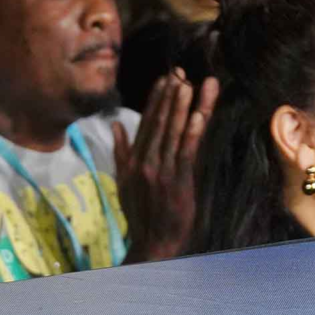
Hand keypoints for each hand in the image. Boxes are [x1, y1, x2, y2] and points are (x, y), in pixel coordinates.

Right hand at [113, 71, 217, 261]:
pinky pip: (186, 152)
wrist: (152, 242)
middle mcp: (145, 162)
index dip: (156, 100)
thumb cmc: (141, 211)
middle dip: (170, 96)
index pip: (146, 123)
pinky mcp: (177, 181)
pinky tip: (198, 116)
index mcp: (133, 160)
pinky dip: (192, 133)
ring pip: (173, 133)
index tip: (165, 78)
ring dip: (182, 107)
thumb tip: (116, 124)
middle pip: (160, 123)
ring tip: (189, 84)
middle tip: (179, 73)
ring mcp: (160, 171)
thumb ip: (122, 151)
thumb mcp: (124, 181)